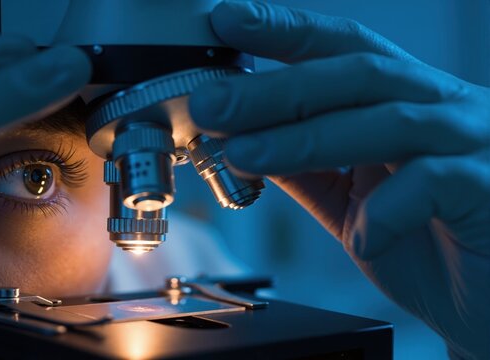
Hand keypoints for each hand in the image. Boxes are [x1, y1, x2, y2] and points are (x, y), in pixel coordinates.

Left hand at [190, 1, 489, 357]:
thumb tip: (245, 140)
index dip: (284, 30)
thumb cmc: (432, 243)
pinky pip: (431, 183)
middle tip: (212, 103)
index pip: (342, 49)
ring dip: (305, 138)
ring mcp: (474, 142)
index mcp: (408, 103)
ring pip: (385, 120)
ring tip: (244, 155)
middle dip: (275, 89)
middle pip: (355, 75)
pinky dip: (384, 210)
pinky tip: (358, 236)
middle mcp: (443, 109)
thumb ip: (308, 169)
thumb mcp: (354, 200)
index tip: (228, 22)